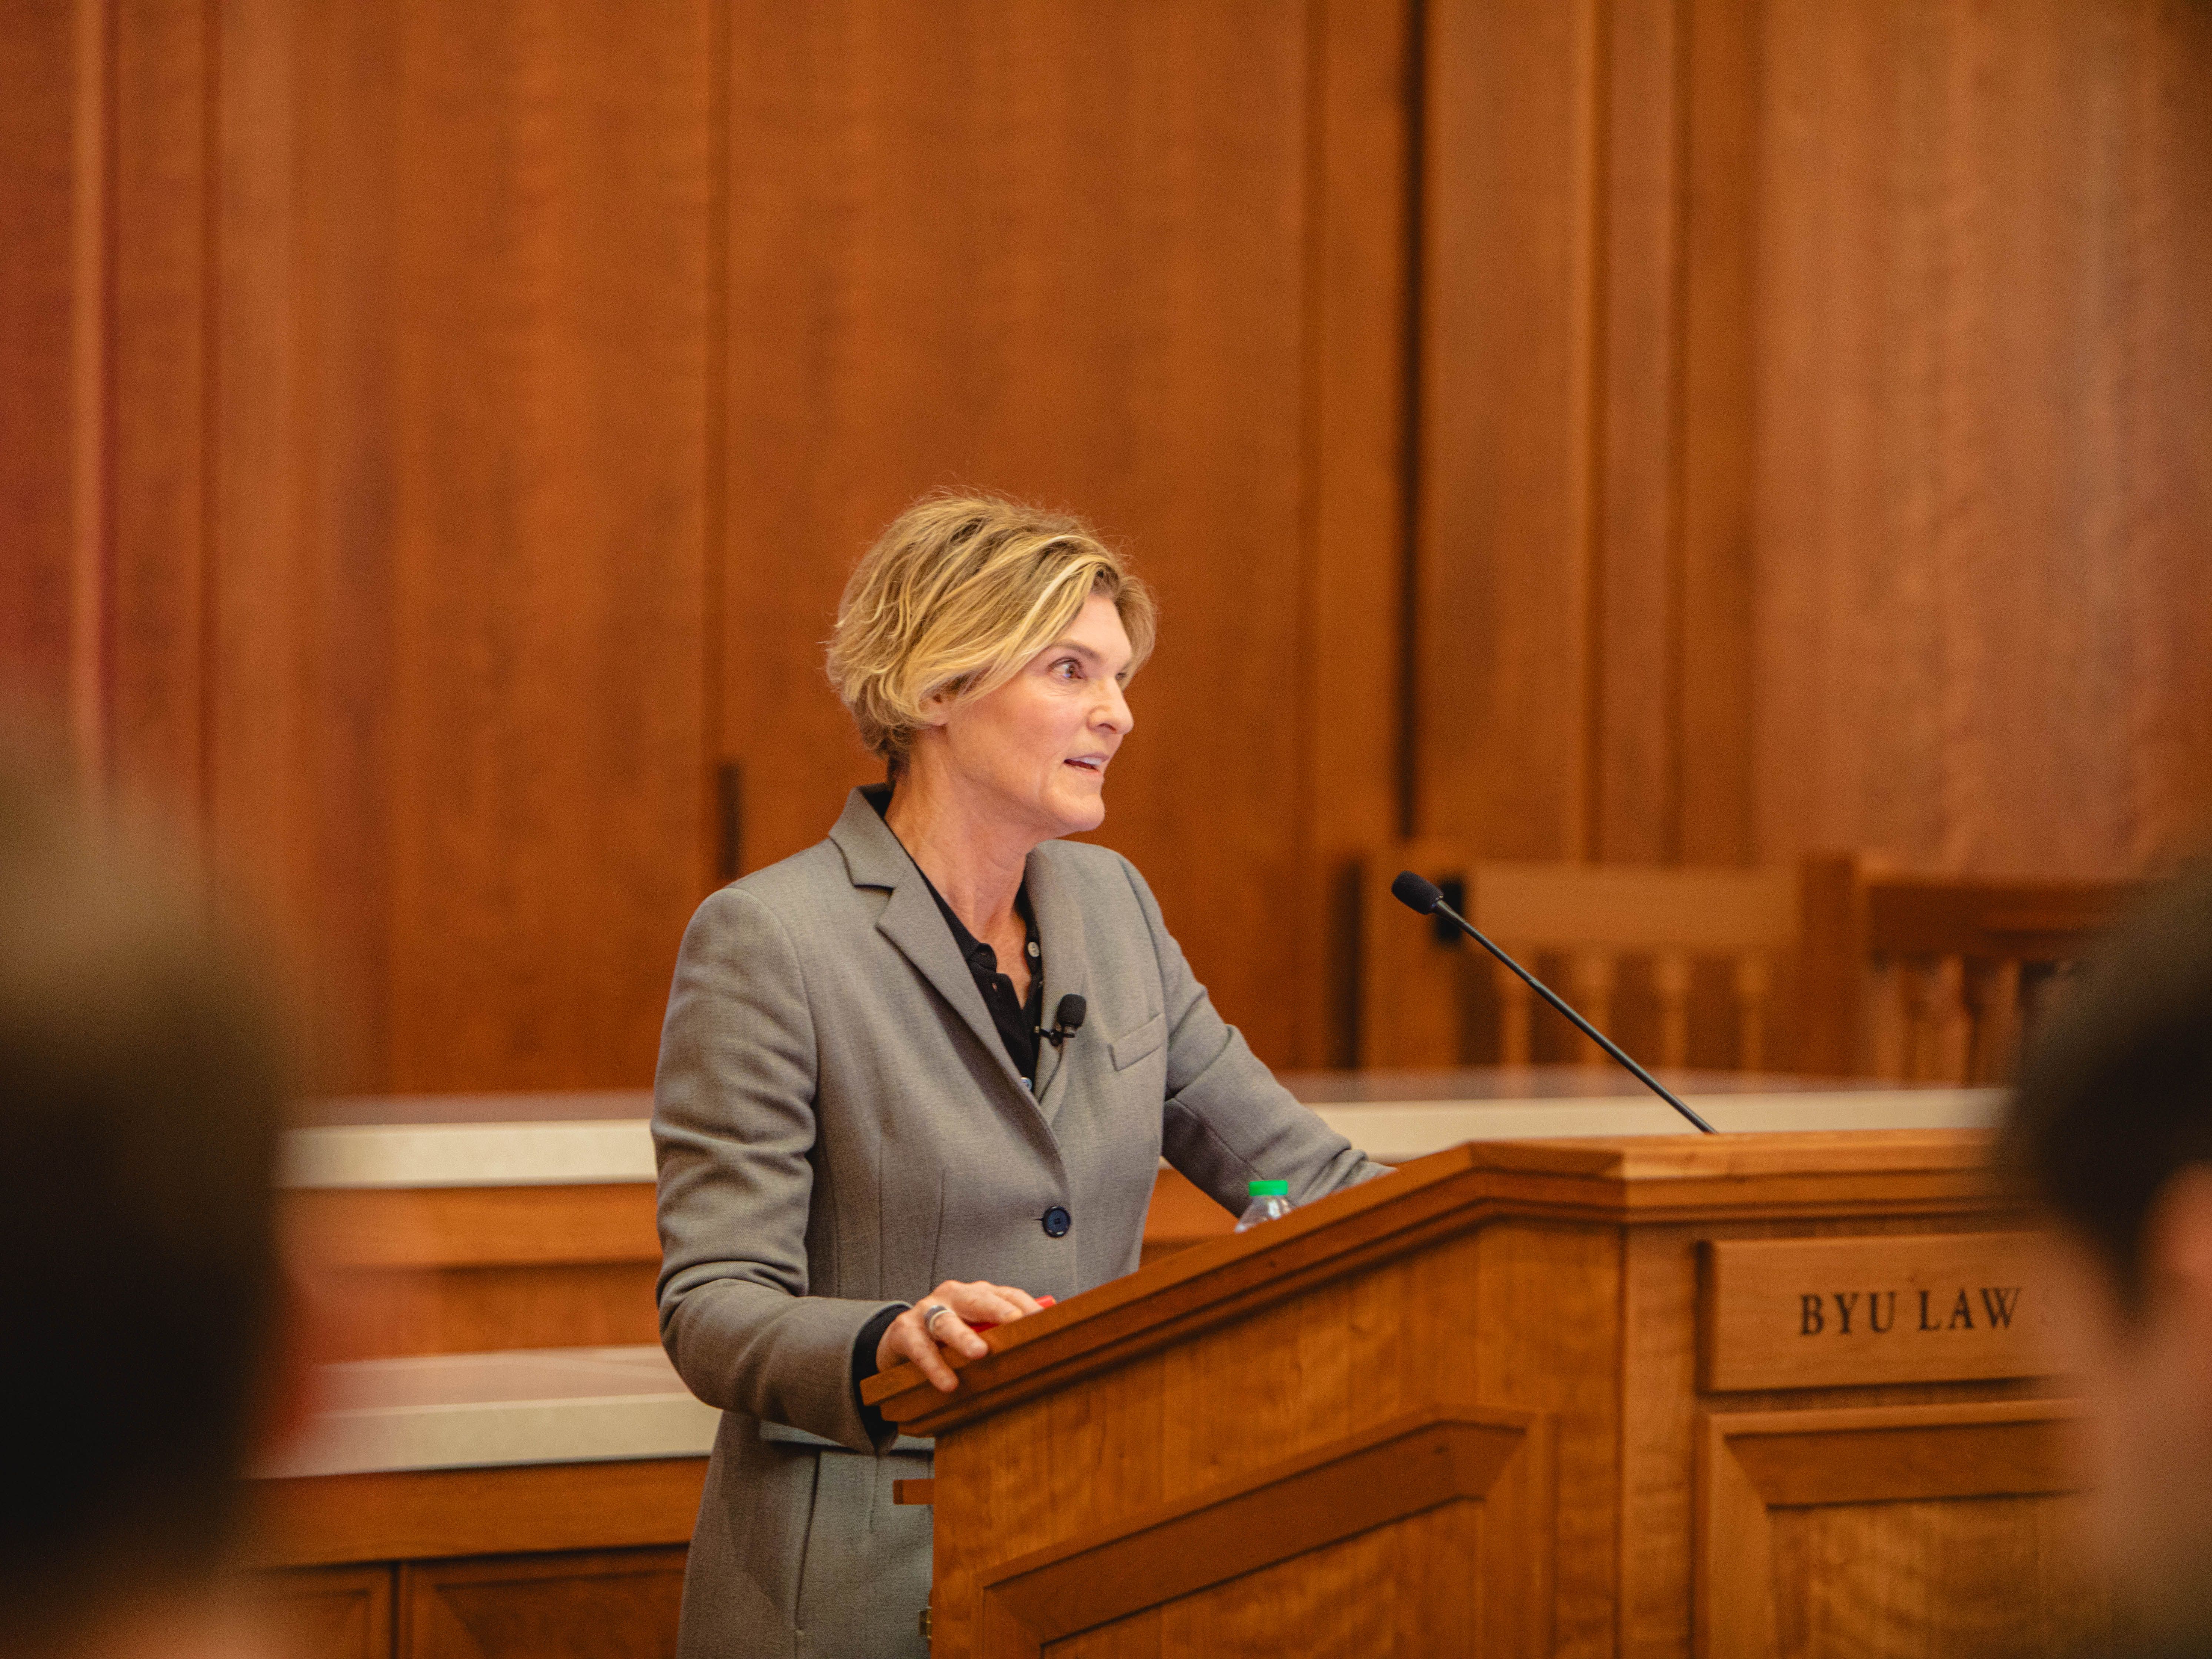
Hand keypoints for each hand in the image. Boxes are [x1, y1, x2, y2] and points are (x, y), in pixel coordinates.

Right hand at [878, 1279, 1045, 1392]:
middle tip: (1016, 1322)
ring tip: (979, 1353)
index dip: (1025, 1306)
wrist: (900, 1339)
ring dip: (964, 1337)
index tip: (1044, 1321)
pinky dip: (934, 1366)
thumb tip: (1042, 1343)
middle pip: (977, 1300)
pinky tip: (947, 1383)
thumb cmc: (947, 1336)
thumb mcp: (974, 1328)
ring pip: (947, 1322)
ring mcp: (926, 1311)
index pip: (1006, 1294)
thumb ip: (1000, 1332)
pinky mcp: (905, 1331)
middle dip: (998, 1310)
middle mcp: (952, 1296)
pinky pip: (920, 1348)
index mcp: (975, 1293)